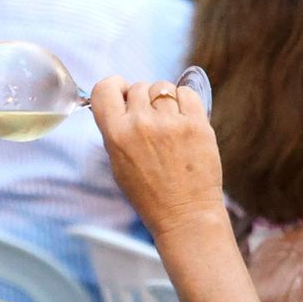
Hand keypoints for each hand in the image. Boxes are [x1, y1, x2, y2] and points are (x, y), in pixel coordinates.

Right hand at [89, 77, 225, 240]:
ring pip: (162, 87)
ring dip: (165, 100)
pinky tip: (184, 122)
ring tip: (169, 123)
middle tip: (151, 122)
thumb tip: (123, 99)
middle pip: (138, 87)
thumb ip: (116, 129)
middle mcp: (141, 124)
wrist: (184, 214)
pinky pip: (187, 94)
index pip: (105, 88)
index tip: (123, 95)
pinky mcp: (197, 124)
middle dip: (143, 99)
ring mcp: (170, 123)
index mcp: (116, 134)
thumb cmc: (149, 193)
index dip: (114, 87)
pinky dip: (185, 103)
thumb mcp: (118, 163)